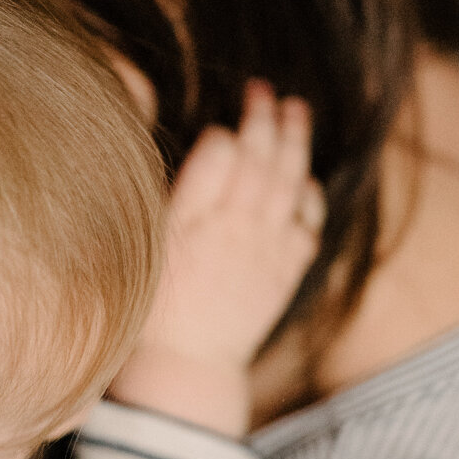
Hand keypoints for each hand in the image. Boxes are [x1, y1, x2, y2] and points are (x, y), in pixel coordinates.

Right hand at [111, 83, 322, 434]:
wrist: (186, 368)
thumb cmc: (151, 309)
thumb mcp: (149, 246)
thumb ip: (181, 194)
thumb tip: (214, 143)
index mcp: (196, 217)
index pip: (220, 152)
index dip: (226, 131)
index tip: (226, 116)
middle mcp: (238, 227)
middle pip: (261, 158)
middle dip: (266, 119)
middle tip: (265, 90)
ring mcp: (267, 249)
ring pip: (289, 182)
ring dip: (295, 143)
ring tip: (296, 111)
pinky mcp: (284, 273)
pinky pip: (308, 224)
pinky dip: (310, 196)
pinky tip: (306, 180)